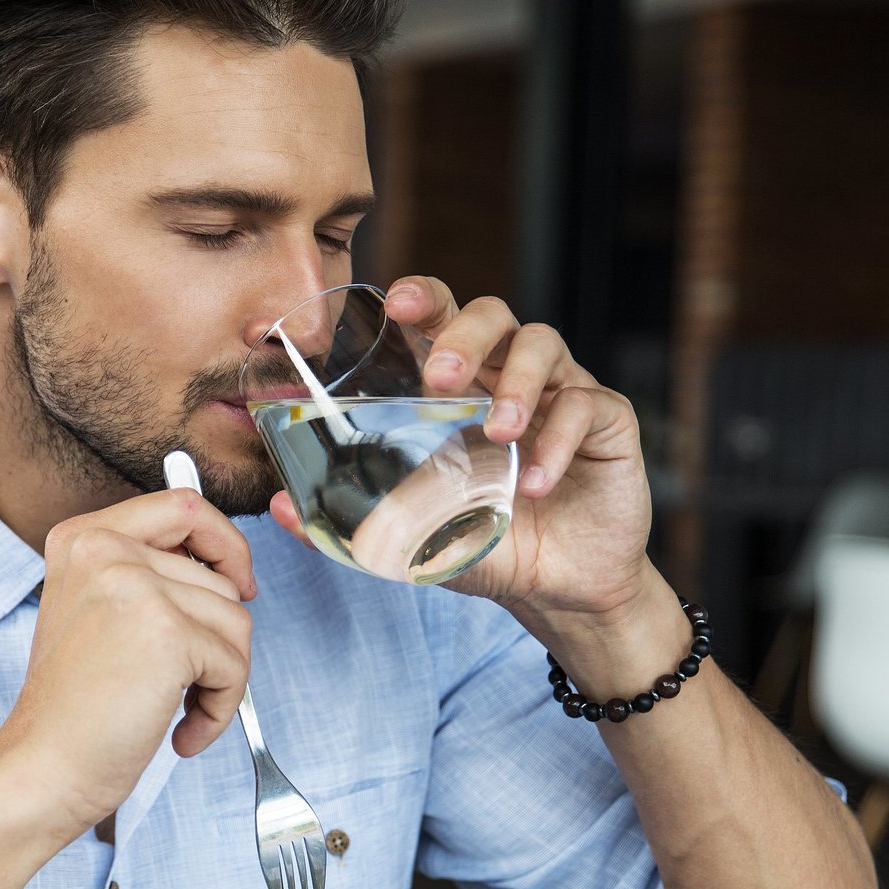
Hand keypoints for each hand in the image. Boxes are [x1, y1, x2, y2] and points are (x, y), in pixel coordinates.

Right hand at [0, 489, 256, 835]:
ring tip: (176, 710)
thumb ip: (146, 577)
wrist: (44, 767)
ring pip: (235, 621)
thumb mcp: (93, 614)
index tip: (235, 582)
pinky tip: (180, 730)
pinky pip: (233, 664)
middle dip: (217, 639)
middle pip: (218, 577)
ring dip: (220, 678)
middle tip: (185, 682)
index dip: (224, 544)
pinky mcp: (168, 632)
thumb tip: (229, 572)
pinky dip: (219, 708)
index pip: (183, 507)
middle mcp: (105, 549)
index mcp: (83, 538)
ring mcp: (136, 586)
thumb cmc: (70, 710)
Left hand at [269, 276, 655, 622]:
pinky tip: (536, 483)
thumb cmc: (485, 543)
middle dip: (464, 334)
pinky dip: (558, 439)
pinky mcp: (609, 422)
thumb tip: (279, 507)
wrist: (560, 589)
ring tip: (498, 435)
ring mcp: (561, 393)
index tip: (393, 303)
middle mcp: (509, 375)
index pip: (440, 319)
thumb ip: (353, 517)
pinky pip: (588, 405)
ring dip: (516, 384)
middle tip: (441, 378)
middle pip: (492, 314)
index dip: (421, 299)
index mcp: (462, 386)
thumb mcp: (413, 533)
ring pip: (542, 345)